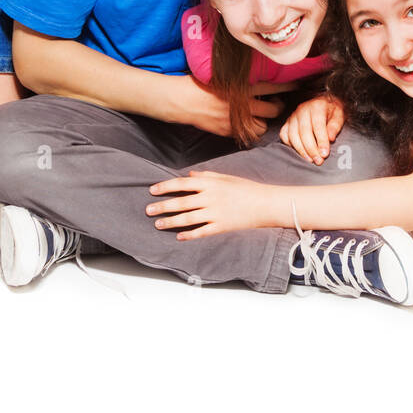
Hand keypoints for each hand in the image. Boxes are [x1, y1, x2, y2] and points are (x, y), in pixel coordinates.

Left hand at [146, 171, 274, 238]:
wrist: (265, 203)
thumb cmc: (246, 188)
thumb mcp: (226, 177)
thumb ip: (206, 176)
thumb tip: (188, 176)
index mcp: (210, 183)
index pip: (182, 184)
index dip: (165, 187)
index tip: (152, 191)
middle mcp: (210, 198)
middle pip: (180, 202)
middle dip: (162, 206)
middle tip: (148, 210)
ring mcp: (215, 213)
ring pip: (187, 218)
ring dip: (171, 221)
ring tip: (158, 224)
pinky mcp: (221, 226)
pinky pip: (201, 231)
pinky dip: (189, 234)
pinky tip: (179, 236)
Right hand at [173, 76, 281, 138]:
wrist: (180, 100)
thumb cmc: (198, 83)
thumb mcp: (221, 75)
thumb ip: (239, 80)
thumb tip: (254, 77)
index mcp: (241, 88)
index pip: (271, 86)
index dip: (286, 86)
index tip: (296, 85)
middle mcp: (241, 105)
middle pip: (272, 110)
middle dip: (278, 107)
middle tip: (277, 103)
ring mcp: (235, 120)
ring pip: (262, 127)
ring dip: (263, 121)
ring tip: (261, 115)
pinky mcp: (227, 131)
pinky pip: (246, 134)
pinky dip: (249, 130)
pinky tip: (246, 123)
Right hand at [279, 94, 344, 164]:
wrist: (323, 102)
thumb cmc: (331, 110)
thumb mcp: (339, 114)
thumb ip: (335, 126)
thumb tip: (331, 138)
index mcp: (317, 106)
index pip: (318, 125)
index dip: (321, 141)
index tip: (325, 154)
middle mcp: (302, 110)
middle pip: (304, 132)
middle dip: (311, 149)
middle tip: (318, 161)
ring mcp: (293, 116)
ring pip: (293, 135)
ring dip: (301, 150)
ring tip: (310, 160)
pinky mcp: (287, 122)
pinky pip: (284, 135)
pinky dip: (290, 145)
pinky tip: (299, 152)